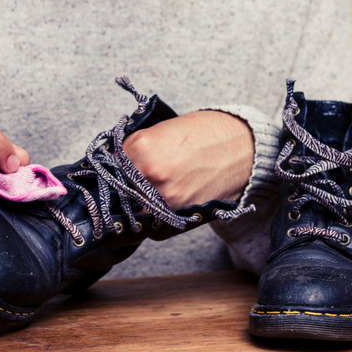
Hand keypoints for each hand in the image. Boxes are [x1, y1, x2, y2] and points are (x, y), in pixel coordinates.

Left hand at [122, 110, 253, 209]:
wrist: (240, 147)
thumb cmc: (202, 133)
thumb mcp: (159, 130)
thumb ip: (134, 148)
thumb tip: (113, 164)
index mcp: (141, 148)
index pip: (110, 164)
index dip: (115, 165)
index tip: (119, 167)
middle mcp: (150, 174)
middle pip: (119, 188)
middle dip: (125, 184)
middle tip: (135, 179)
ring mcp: (164, 197)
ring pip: (135, 206)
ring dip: (138, 201)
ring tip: (155, 188)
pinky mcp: (179, 214)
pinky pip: (154, 221)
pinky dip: (155, 214)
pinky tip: (165, 199)